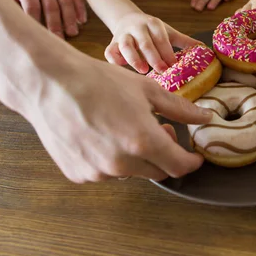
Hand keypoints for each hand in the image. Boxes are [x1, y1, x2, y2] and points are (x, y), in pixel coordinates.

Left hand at [4, 0, 86, 37]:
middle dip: (55, 24)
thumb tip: (13, 26)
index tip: (38, 35)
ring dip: (70, 18)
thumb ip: (11, 6)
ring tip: (72, 32)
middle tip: (58, 39)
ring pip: (65, 2)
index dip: (36, 20)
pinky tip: (82, 20)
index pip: (32, 6)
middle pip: (51, 6)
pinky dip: (80, 8)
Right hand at [17, 50, 211, 183]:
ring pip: (131, 172)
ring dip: (136, 156)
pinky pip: (105, 172)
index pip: (179, 167)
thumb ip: (179, 109)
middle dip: (164, 155)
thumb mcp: (146, 90)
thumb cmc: (99, 81)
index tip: (194, 156)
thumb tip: (205, 117)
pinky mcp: (78, 174)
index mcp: (143, 143)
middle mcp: (122, 164)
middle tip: (159, 131)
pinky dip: (111, 159)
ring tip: (124, 127)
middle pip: (157, 171)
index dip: (191, 162)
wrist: (50, 83)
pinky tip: (101, 134)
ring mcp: (98, 173)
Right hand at [105, 12, 200, 73]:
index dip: (167, 52)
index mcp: (154, 24)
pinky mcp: (112, 42)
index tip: (174, 66)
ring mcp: (123, 35)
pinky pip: (110, 50)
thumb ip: (184, 41)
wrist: (126, 18)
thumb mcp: (168, 32)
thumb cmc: (151, 30)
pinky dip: (114, 58)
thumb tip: (205, 49)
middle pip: (145, 42)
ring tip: (142, 70)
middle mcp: (138, 27)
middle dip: (154, 57)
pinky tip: (120, 68)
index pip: (161, 39)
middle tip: (162, 71)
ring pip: (126, 45)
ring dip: (134, 58)